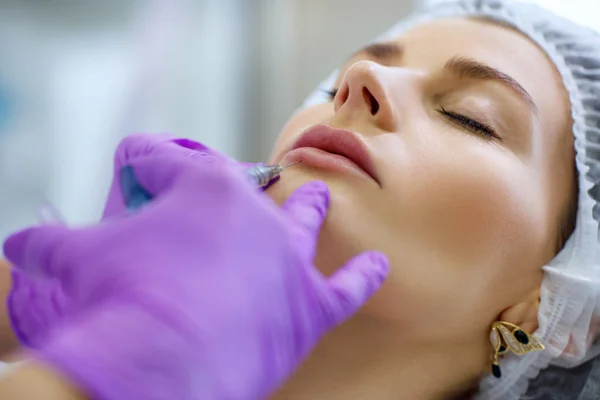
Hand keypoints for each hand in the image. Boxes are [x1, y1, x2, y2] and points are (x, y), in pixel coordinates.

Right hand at [3, 160, 388, 399]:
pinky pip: (349, 288)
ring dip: (310, 210)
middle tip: (212, 200)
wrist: (161, 362)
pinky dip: (364, 277)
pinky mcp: (310, 306)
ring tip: (315, 197)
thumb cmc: (124, 297)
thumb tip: (17, 244)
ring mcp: (288, 258)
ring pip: (305, 222)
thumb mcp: (79, 257)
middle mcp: (254, 212)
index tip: (134, 169)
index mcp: (201, 186)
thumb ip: (52, 243)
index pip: (164, 161)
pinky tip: (380, 265)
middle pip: (240, 189)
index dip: (142, 164)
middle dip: (222, 191)